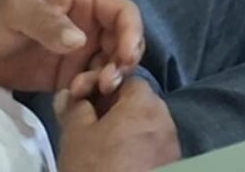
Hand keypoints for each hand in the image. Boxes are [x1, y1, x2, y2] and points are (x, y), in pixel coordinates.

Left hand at [0, 0, 144, 94]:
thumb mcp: (19, 12)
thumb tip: (80, 40)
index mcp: (84, 1)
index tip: (125, 58)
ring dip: (107, 80)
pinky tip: (73, 97)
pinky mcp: (71, 74)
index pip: (123, 11)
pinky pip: (93, 84)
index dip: (131, 32)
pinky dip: (91, 93)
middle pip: (124, 41)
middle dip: (122, 63)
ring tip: (81, 90)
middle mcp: (90, 25)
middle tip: (105, 83)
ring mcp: (82, 51)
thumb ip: (48, 23)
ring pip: (112, 65)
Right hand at [57, 76, 179, 170]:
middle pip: (140, 104)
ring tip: (102, 150)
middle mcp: (166, 121)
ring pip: (147, 128)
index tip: (85, 105)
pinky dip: (138, 152)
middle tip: (90, 128)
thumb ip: (74, 108)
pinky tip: (119, 165)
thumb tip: (70, 95)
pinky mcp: (173, 167)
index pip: (128, 81)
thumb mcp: (75, 135)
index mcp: (145, 104)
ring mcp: (172, 148)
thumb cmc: (94, 169)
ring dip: (127, 133)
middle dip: (115, 112)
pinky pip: (153, 150)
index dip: (104, 89)